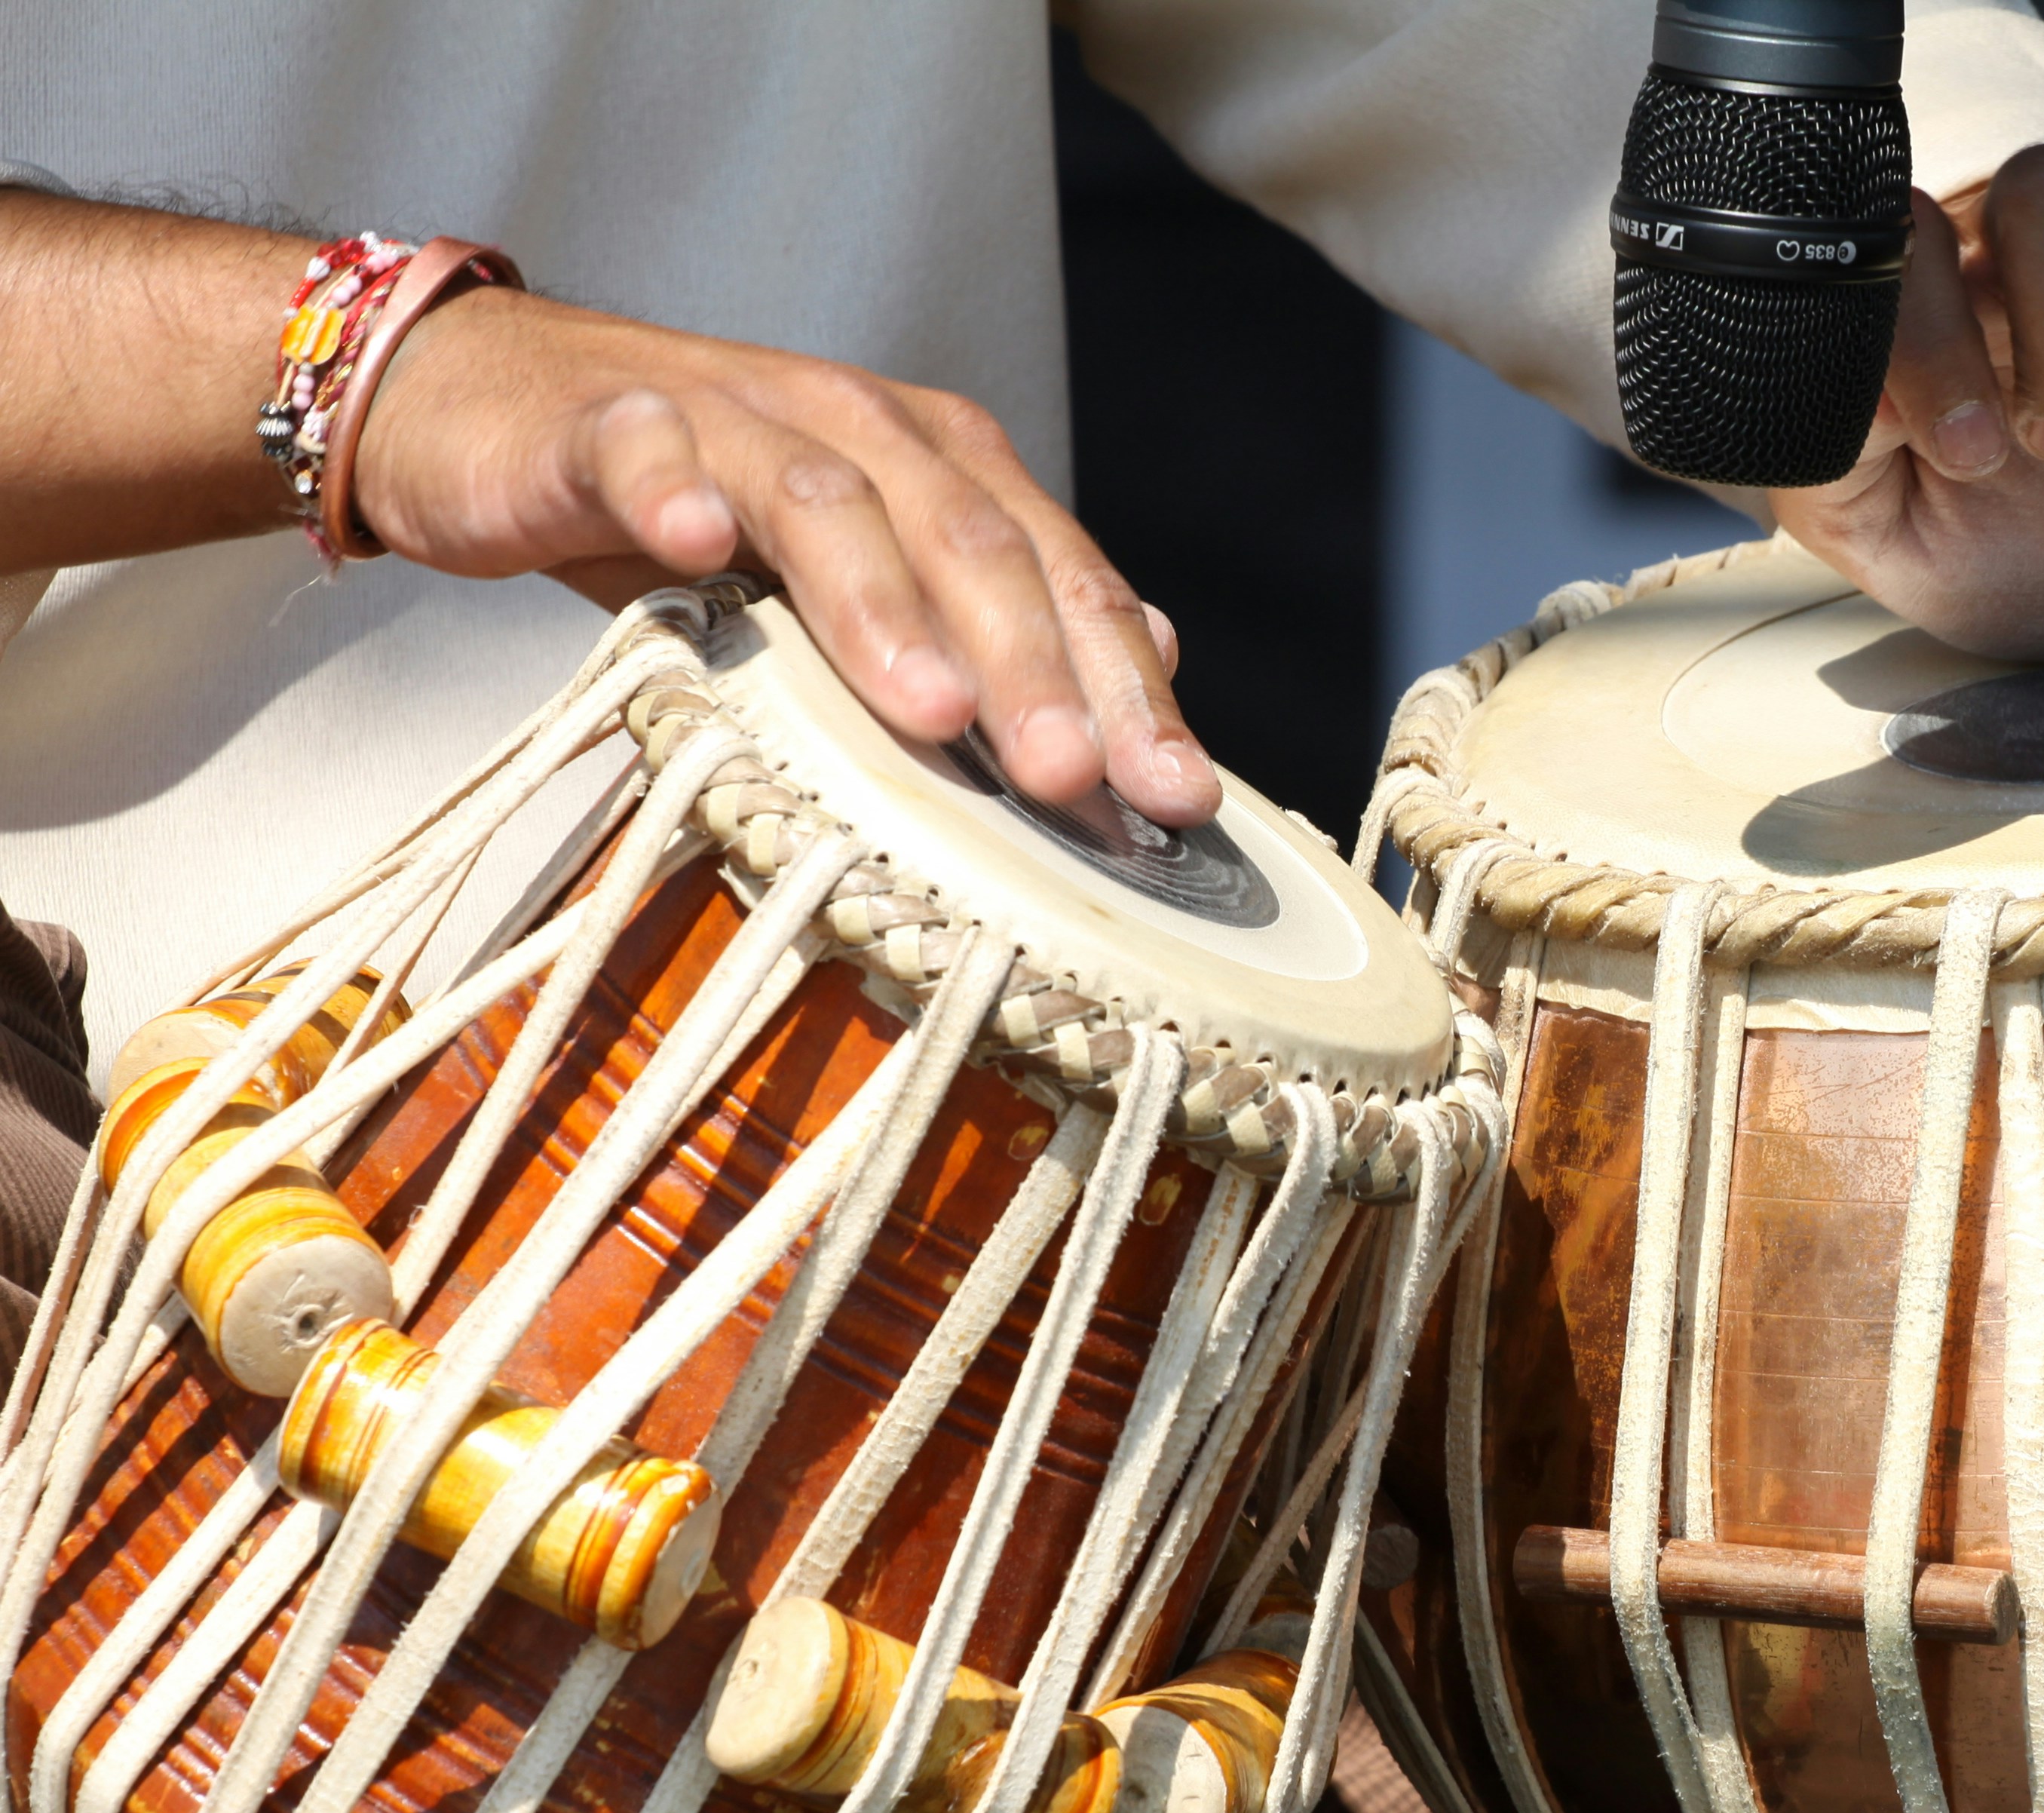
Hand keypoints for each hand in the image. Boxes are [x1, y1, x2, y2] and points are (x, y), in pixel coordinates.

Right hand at [356, 290, 1213, 821]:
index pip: (1060, 575)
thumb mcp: (862, 584)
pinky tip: (697, 547)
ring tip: (933, 711)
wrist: (502, 416)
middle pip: (970, 542)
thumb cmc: (704, 522)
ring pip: (830, 501)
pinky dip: (674, 491)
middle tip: (1076, 781)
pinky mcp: (605, 422)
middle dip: (1033, 667)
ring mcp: (734, 415)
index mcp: (946, 468)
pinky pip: (650, 450)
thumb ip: (994, 618)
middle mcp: (863, 426)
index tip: (1178, 802)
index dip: (1126, 686)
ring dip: (885, 606)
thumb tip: (1153, 656)